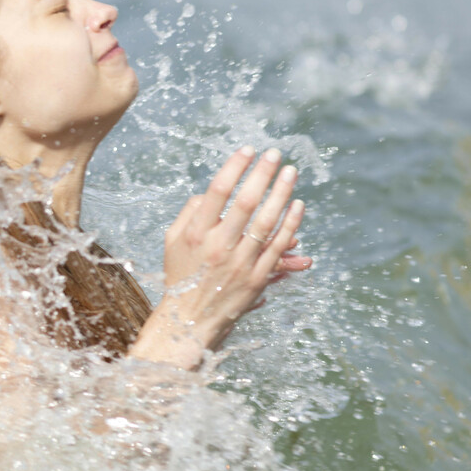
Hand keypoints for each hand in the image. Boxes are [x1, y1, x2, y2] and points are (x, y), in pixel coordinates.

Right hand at [129, 146, 311, 368]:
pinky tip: (297, 205)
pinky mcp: (255, 278)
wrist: (190, 321)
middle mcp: (217, 247)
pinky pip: (277, 246)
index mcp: (195, 234)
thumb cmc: (182, 276)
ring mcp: (239, 263)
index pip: (217, 192)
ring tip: (291, 172)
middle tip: (275, 154)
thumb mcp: (173, 241)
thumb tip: (210, 191)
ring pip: (266, 222)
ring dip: (281, 193)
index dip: (234, 167)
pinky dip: (290, 224)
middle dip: (262, 174)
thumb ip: (189, 213)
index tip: (248, 150)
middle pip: (245, 202)